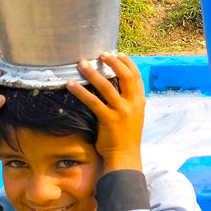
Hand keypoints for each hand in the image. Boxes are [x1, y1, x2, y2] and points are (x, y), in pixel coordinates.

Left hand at [66, 52, 145, 172]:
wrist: (125, 156)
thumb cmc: (126, 137)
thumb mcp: (134, 116)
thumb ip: (129, 102)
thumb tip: (118, 88)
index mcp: (140, 102)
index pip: (136, 76)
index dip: (127, 62)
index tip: (117, 54)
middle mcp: (133, 104)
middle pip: (125, 76)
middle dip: (113, 62)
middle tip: (101, 55)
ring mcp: (121, 112)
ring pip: (107, 86)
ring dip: (93, 72)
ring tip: (82, 64)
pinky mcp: (108, 120)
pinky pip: (93, 101)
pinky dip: (80, 91)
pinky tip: (71, 84)